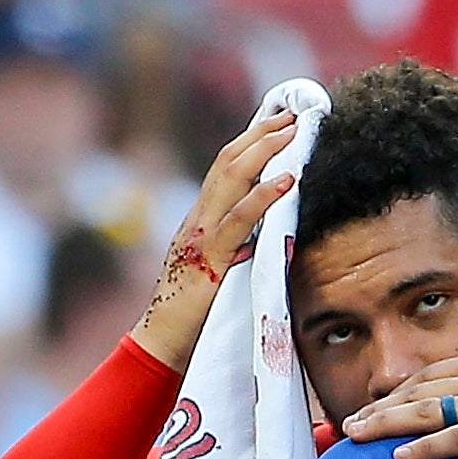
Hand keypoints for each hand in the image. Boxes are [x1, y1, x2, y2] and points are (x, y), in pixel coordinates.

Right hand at [133, 110, 299, 371]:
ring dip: (265, 150)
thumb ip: (238, 247)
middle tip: (292, 114)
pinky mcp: (210, 259)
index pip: (225, 167)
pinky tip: (287, 179)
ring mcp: (202, 235)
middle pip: (228, 160)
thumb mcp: (220, 269)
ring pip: (231, 178)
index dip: (251, 140)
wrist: (164, 345)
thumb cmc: (195, 315)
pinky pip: (238, 220)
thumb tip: (268, 234)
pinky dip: (263, 196)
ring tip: (293, 131)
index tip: (279, 121)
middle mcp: (199, 219)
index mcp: (201, 220)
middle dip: (261, 133)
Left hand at [342, 349, 457, 458]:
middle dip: (382, 408)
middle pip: (422, 390)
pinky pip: (456, 439)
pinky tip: (399, 458)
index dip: (402, 391)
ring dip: (388, 425)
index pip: (436, 374)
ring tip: (357, 439)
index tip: (377, 405)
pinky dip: (424, 448)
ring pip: (429, 411)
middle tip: (348, 426)